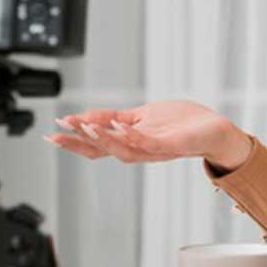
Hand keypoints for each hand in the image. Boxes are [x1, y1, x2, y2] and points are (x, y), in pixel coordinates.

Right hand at [44, 100, 252, 168]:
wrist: (214, 131)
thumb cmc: (181, 124)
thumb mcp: (141, 116)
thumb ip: (115, 118)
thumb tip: (87, 116)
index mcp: (130, 142)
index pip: (97, 145)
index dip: (74, 141)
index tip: (51, 133)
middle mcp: (139, 150)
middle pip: (103, 150)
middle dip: (79, 142)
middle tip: (56, 133)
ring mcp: (154, 149)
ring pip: (122, 149)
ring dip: (101, 137)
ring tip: (82, 125)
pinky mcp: (170, 145)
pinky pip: (146, 142)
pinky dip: (130, 135)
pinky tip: (116, 125)